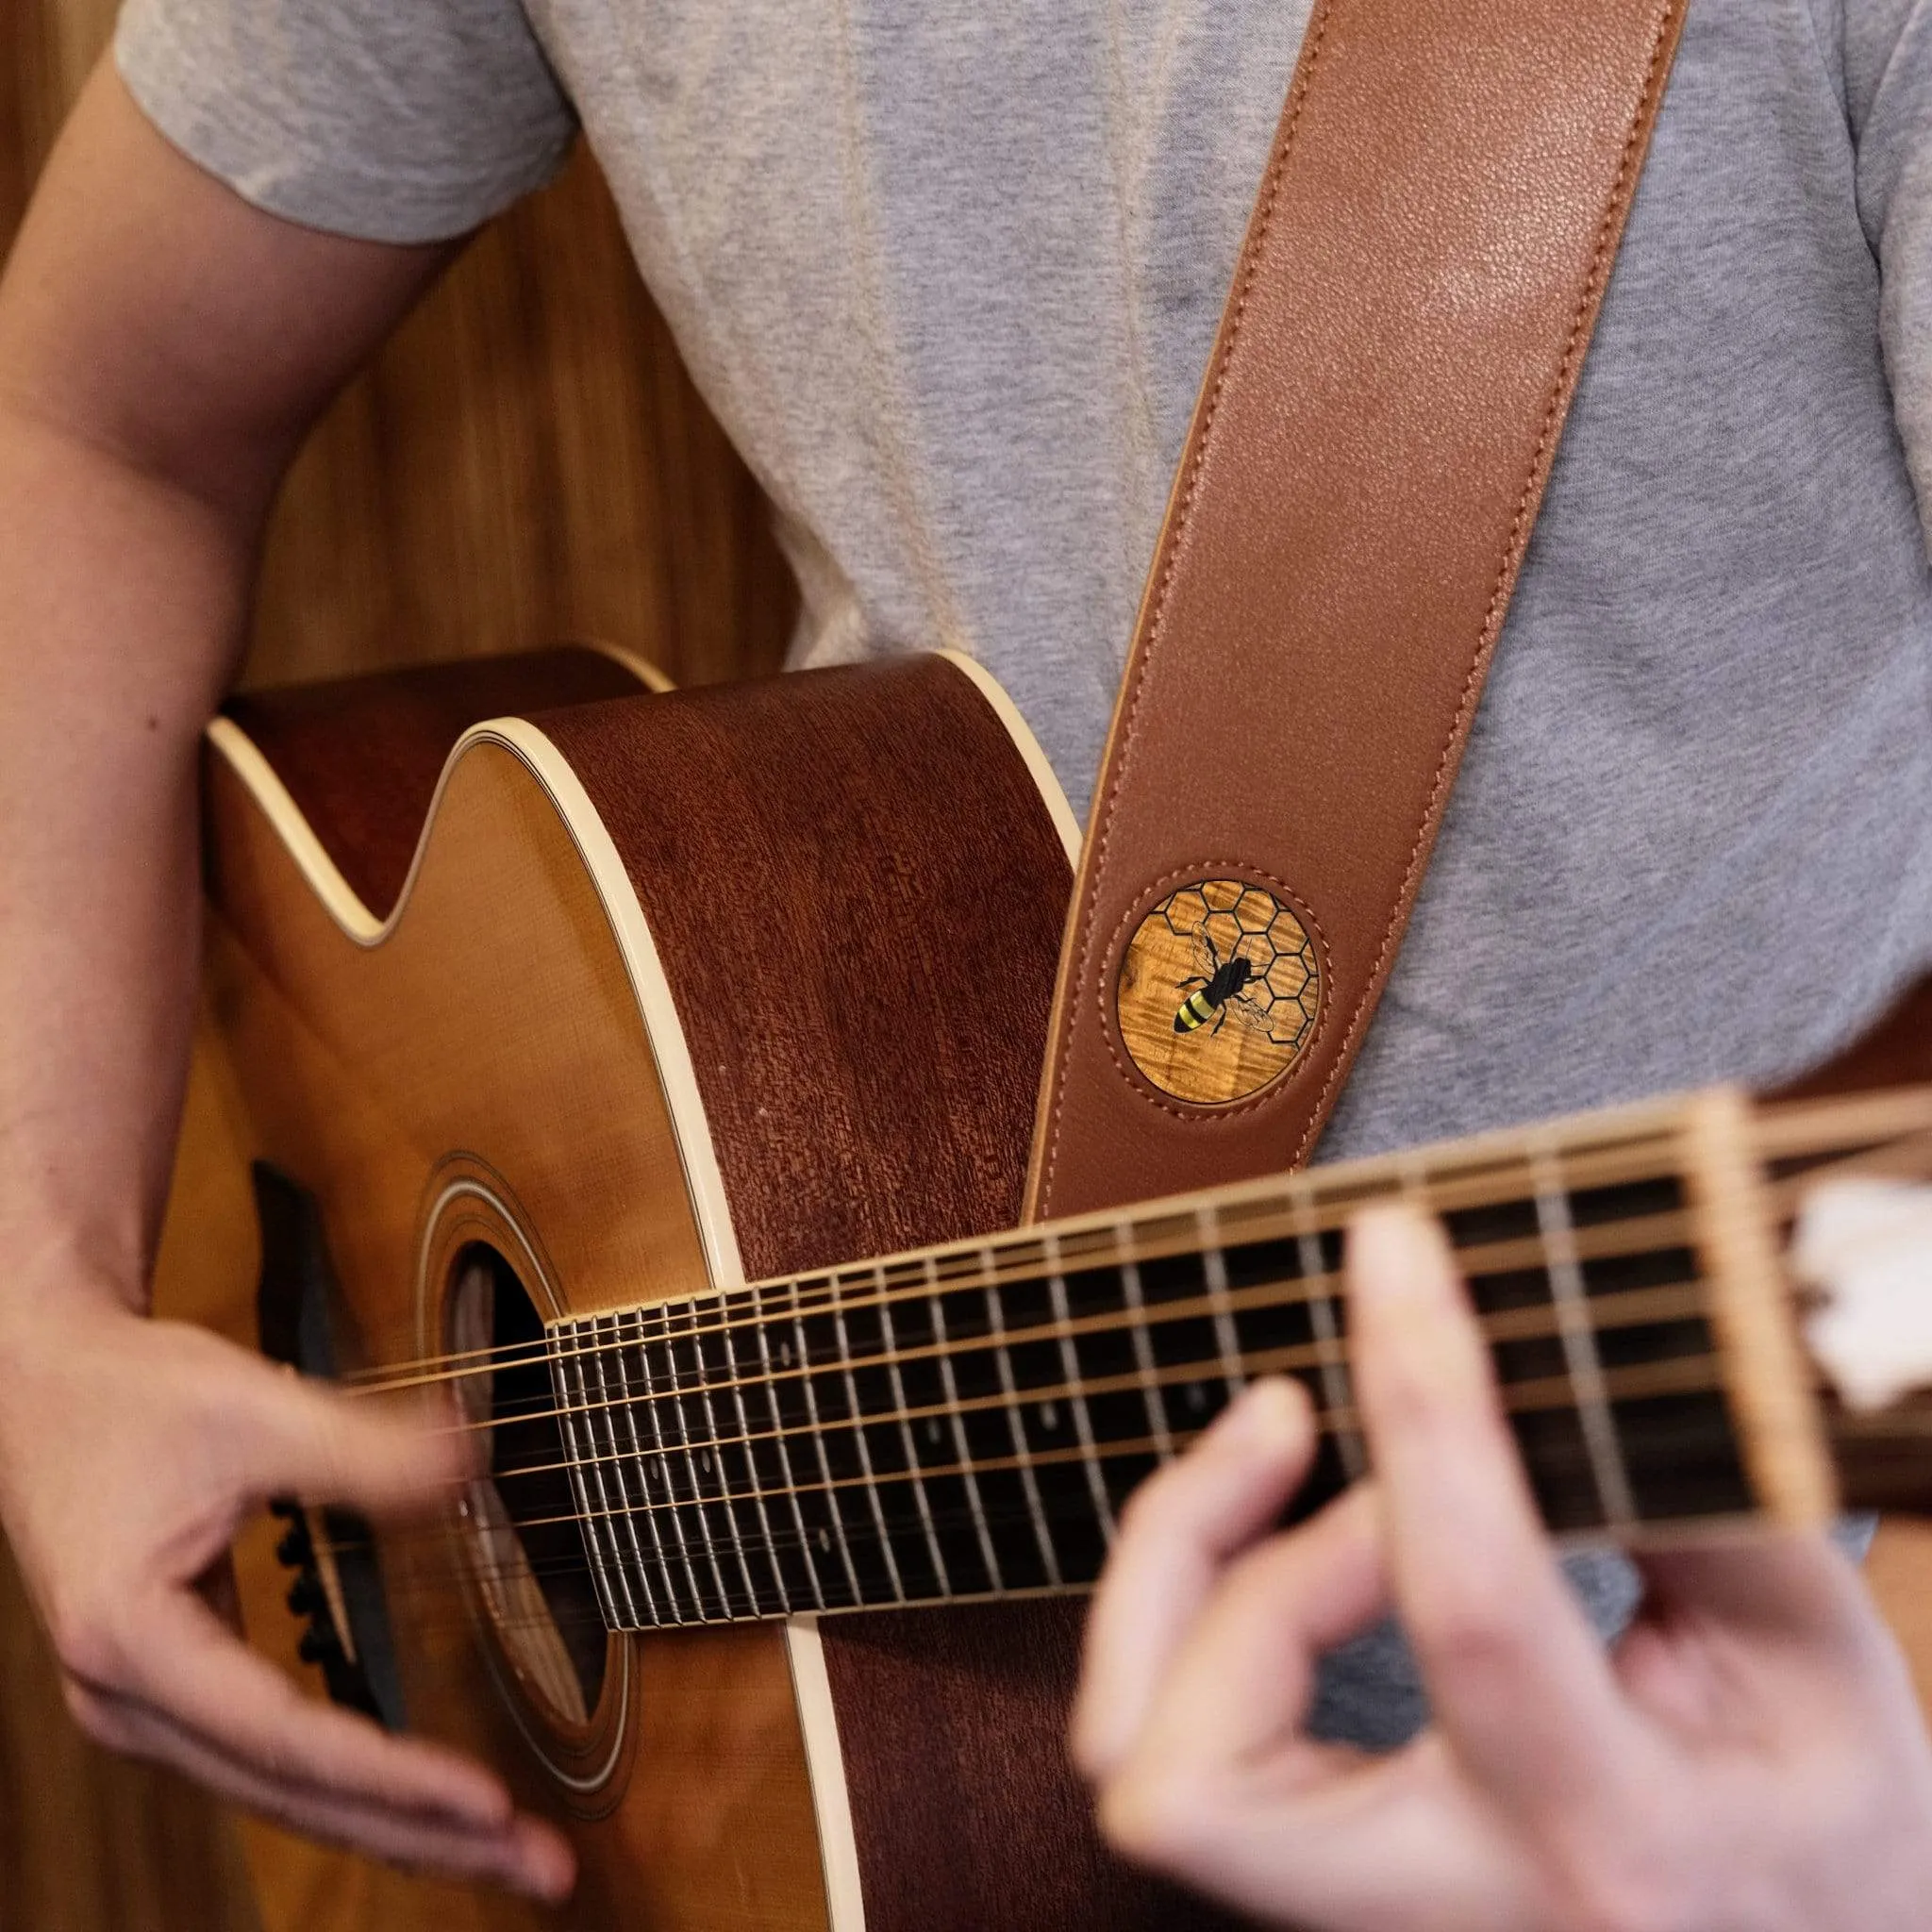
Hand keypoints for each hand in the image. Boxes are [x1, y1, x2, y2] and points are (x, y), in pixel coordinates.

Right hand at [0, 1287, 573, 1898]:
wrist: (42, 1391)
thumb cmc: (129, 1397)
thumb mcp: (249, 1407)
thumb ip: (361, 1448)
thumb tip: (474, 1460)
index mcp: (132, 1641)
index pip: (284, 1736)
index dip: (392, 1773)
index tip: (490, 1799)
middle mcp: (127, 1702)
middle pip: (292, 1796)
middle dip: (423, 1837)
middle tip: (542, 1867)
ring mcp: (147, 1709)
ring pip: (287, 1795)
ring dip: (400, 1826)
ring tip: (511, 1850)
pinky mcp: (176, 1695)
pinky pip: (278, 1763)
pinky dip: (359, 1787)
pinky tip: (428, 1805)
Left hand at [1072, 1203, 1931, 1930]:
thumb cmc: (1820, 1822)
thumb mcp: (1811, 1655)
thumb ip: (1686, 1496)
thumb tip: (1548, 1336)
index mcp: (1616, 1839)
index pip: (1473, 1609)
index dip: (1422, 1406)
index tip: (1395, 1251)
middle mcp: (1456, 1912)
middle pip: (1187, 1779)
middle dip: (1199, 1555)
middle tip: (1290, 1409)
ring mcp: (1364, 1925)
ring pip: (1146, 1772)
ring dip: (1181, 1579)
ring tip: (1283, 1451)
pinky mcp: (1316, 1897)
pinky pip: (1179, 1748)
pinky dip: (1201, 1619)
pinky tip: (1294, 1540)